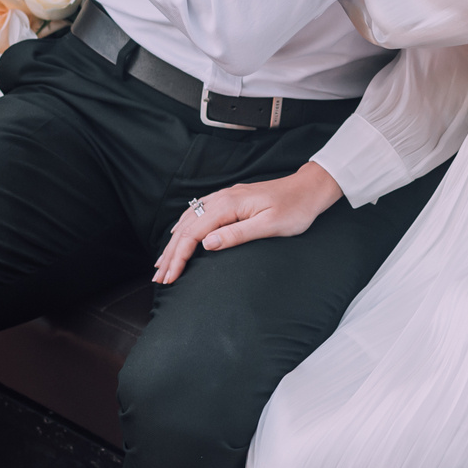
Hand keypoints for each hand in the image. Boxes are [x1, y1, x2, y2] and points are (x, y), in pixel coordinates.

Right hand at [153, 162, 344, 283]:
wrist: (308, 189)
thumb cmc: (294, 209)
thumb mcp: (269, 226)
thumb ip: (237, 234)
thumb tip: (206, 244)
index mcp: (229, 205)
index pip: (193, 234)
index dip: (178, 257)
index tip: (170, 277)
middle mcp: (222, 198)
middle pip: (186, 228)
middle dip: (170, 254)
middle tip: (159, 278)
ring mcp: (224, 197)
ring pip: (189, 220)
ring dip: (173, 243)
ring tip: (162, 263)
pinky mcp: (229, 199)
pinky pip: (197, 214)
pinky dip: (183, 228)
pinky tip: (178, 235)